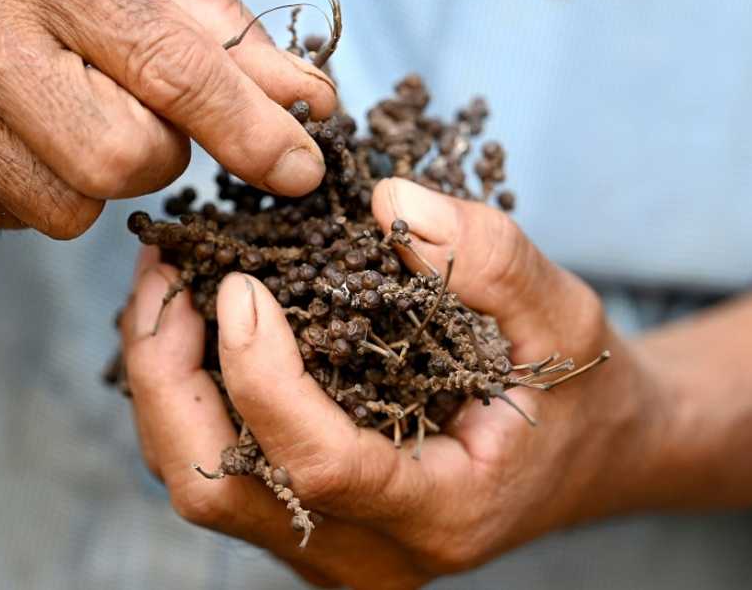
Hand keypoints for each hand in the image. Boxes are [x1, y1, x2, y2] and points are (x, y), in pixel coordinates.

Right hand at [0, 0, 333, 233]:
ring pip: (65, 209)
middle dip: (160, 154)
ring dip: (95, 174)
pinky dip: (34, 181)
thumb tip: (302, 100)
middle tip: (138, 106)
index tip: (302, 166)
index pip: (162, 62)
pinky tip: (1, 121)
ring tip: (58, 104)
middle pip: (118, 161)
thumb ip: (206, 19)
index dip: (246, 126)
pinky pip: (5, 215)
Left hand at [120, 178, 660, 588]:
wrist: (588, 454)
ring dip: (164, 382)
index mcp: (441, 510)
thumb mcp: (562, 315)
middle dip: (172, 376)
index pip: (322, 465)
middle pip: (223, 487)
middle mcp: (369, 551)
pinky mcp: (304, 523)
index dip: (263, 374)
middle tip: (167, 274)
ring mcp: (329, 546)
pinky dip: (184, 397)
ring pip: (200, 483)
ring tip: (165, 288)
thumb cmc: (576, 390)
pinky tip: (189, 326)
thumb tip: (386, 199)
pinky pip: (213, 470)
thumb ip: (490, 259)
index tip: (241, 286)